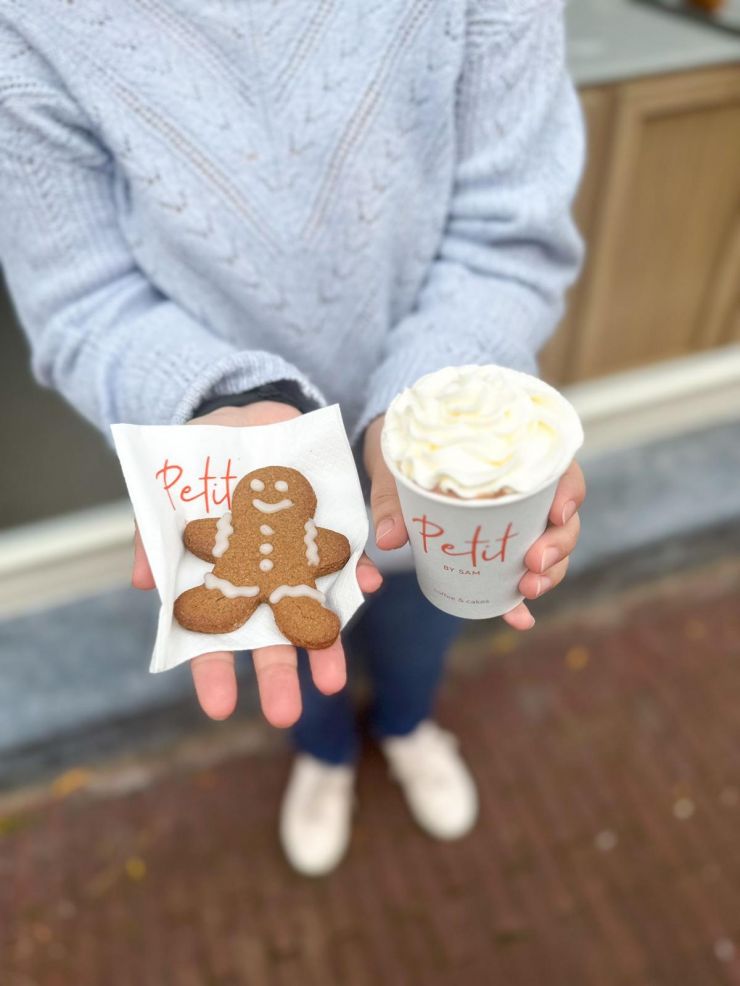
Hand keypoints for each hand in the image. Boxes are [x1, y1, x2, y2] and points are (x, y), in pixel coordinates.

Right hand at [132, 401, 382, 726]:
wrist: (242, 418)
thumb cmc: (196, 464)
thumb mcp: (163, 495)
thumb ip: (150, 535)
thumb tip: (140, 581)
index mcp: (218, 581)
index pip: (212, 638)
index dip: (214, 672)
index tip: (219, 709)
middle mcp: (259, 581)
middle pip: (267, 637)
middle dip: (277, 675)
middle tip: (286, 713)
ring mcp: (296, 560)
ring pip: (311, 610)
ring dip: (323, 644)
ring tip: (332, 682)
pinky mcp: (326, 530)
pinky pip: (345, 559)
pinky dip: (356, 574)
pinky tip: (365, 588)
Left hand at [363, 415, 584, 629]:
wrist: (397, 460)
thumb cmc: (408, 453)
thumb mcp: (398, 469)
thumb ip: (392, 500)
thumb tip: (390, 539)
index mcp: (513, 458)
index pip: (559, 470)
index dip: (569, 493)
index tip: (557, 513)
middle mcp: (524, 492)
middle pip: (562, 518)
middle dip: (558, 545)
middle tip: (534, 563)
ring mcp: (516, 525)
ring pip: (550, 549)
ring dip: (548, 573)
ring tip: (527, 589)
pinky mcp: (498, 552)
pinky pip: (516, 576)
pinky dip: (518, 601)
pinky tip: (519, 618)